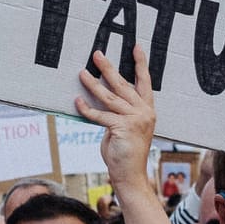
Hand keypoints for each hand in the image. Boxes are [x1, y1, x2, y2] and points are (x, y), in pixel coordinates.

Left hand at [76, 47, 155, 190]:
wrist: (130, 175)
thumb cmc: (125, 152)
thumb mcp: (125, 128)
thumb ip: (119, 113)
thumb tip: (102, 99)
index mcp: (147, 110)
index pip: (145, 82)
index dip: (140, 64)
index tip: (136, 48)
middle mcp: (144, 112)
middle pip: (123, 84)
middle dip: (108, 68)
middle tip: (97, 54)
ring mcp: (134, 120)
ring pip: (110, 97)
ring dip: (93, 84)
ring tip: (82, 72)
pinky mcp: (122, 128)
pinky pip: (100, 115)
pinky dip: (87, 109)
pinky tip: (77, 101)